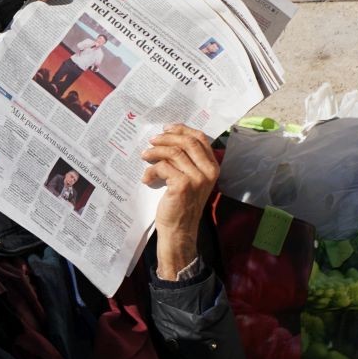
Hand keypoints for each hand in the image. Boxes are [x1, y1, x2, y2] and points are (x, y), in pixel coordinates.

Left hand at [141, 124, 219, 280]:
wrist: (179, 230)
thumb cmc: (182, 204)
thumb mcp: (190, 179)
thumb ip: (187, 160)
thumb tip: (168, 138)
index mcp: (213, 167)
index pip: (200, 138)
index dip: (182, 129)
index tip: (166, 128)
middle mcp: (208, 171)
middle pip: (187, 142)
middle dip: (166, 138)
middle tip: (151, 141)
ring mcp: (197, 178)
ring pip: (173, 152)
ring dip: (155, 152)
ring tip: (144, 156)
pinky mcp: (183, 185)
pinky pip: (163, 167)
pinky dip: (151, 170)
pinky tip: (146, 178)